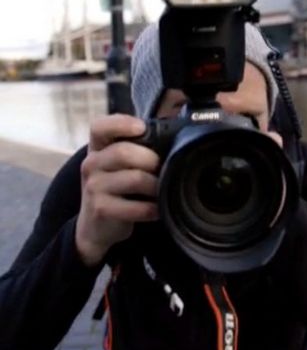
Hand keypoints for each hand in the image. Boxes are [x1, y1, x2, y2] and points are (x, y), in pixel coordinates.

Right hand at [75, 114, 159, 266]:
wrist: (96, 225)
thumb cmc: (116, 187)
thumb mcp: (120, 164)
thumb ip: (137, 148)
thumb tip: (172, 138)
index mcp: (98, 147)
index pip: (100, 127)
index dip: (121, 123)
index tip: (142, 128)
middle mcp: (91, 164)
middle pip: (125, 152)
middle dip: (152, 160)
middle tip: (162, 169)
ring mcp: (93, 187)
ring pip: (136, 179)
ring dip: (156, 186)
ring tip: (161, 190)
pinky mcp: (101, 209)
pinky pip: (138, 206)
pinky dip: (153, 209)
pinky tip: (156, 209)